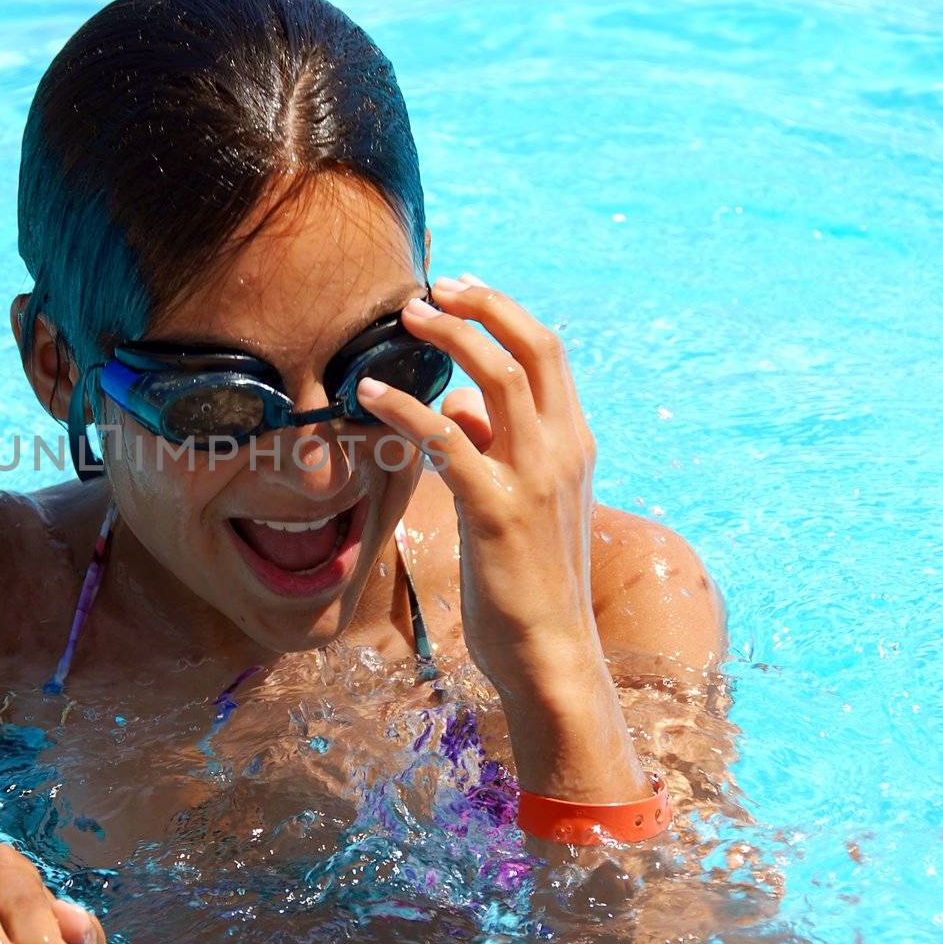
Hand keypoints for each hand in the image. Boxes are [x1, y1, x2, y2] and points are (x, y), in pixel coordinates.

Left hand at [355, 274, 602, 703]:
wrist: (552, 653)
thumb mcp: (520, 503)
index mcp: (574, 444)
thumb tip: (461, 407)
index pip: (547, 353)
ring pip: (498, 378)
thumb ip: (497, 449)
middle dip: (481, 307)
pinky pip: (448, 440)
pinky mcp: (497, 509)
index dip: (502, 312)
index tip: (460, 290)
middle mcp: (564, 451)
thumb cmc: (529, 581)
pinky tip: (368, 396)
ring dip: (449, 338)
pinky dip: (406, 408)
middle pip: (530, 347)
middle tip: (431, 290)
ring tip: (405, 319)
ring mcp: (536, 478)